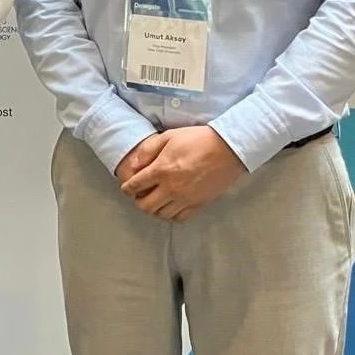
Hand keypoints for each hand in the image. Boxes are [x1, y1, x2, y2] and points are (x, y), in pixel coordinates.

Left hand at [120, 126, 246, 221]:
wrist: (227, 148)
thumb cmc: (196, 139)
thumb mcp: (168, 137)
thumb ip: (147, 151)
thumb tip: (133, 165)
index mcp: (161, 169)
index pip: (135, 186)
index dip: (127, 189)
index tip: (127, 188)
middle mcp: (171, 188)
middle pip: (146, 206)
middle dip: (138, 201)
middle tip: (139, 195)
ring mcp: (186, 198)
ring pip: (161, 214)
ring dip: (154, 209)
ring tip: (155, 200)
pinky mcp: (199, 204)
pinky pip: (179, 218)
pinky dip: (170, 215)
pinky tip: (170, 206)